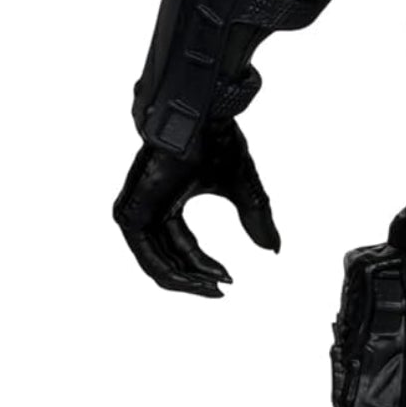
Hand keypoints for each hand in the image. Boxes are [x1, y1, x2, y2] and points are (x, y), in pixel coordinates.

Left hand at [113, 121, 279, 295]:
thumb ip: (255, 218)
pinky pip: (147, 256)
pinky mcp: (132, 212)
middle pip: (168, 261)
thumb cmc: (216, 140)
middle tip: (221, 290)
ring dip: (186, 281)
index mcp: (167, 203)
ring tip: (213, 286)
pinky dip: (171, 271)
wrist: (204, 116)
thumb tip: (273, 249)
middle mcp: (149, 209)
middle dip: (196, 280)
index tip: (231, 281)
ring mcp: (137, 210)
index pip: (183, 249)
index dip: (206, 268)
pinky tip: (197, 276)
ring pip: (155, 264)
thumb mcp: (241, 189)